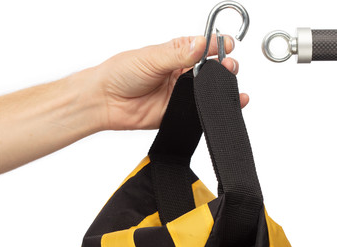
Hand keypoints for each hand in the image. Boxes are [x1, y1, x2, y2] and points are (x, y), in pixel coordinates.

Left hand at [95, 35, 248, 130]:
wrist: (106, 102)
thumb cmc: (120, 74)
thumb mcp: (151, 58)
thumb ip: (178, 53)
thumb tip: (201, 44)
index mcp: (175, 54)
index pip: (203, 47)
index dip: (218, 45)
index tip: (228, 45)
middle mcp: (181, 73)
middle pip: (212, 69)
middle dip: (225, 67)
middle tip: (228, 67)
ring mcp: (181, 94)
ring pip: (210, 91)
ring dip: (223, 87)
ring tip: (230, 83)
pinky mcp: (179, 113)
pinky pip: (201, 111)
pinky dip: (214, 109)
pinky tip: (226, 103)